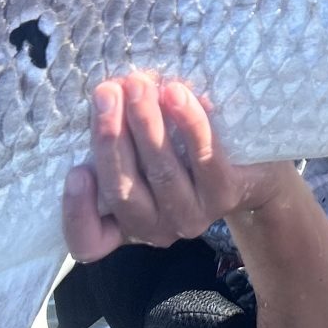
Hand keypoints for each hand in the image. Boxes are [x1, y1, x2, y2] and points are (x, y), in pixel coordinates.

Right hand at [61, 74, 297, 261]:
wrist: (251, 168)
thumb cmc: (181, 153)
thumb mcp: (141, 150)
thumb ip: (120, 134)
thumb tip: (110, 93)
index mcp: (125, 222)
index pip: (89, 242)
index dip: (76, 213)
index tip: (76, 171)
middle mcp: (156, 228)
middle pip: (122, 192)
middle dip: (110, 138)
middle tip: (107, 93)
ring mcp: (192, 216)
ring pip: (161, 172)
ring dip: (145, 123)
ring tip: (138, 85)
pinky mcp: (224, 195)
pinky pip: (203, 157)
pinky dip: (188, 123)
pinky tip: (176, 94)